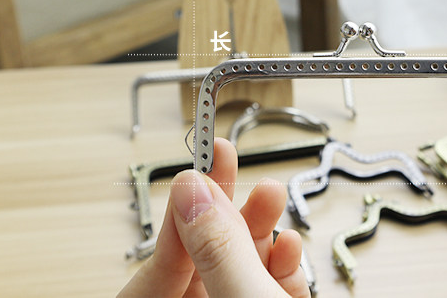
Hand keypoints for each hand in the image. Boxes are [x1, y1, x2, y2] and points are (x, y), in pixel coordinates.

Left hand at [119, 138, 308, 297]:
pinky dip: (278, 262)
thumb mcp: (247, 296)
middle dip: (222, 209)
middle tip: (229, 162)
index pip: (157, 265)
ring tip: (271, 196)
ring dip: (258, 228)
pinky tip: (290, 245)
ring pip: (234, 266)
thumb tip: (191, 188)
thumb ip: (216, 246)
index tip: (201, 162)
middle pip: (199, 255)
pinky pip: (261, 283)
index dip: (179, 210)